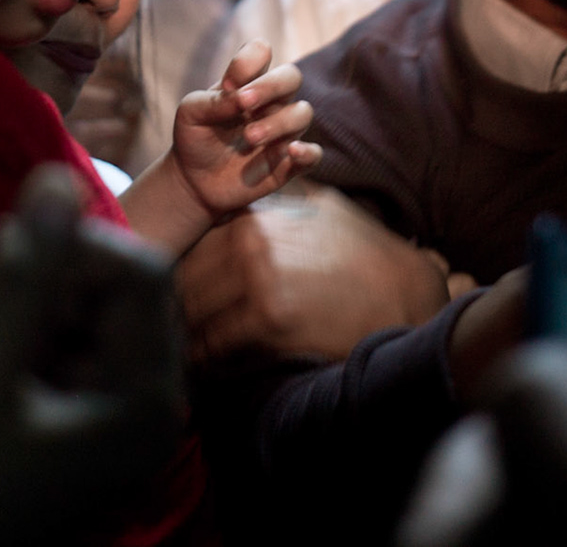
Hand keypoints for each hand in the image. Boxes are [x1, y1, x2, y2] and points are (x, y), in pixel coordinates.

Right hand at [0, 166, 185, 546]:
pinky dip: (18, 324)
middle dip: (49, 280)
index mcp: (145, 403)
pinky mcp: (74, 404)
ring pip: (83, 299)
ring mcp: (110, 407)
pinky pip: (61, 327)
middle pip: (118, 281)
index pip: (141, 272)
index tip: (8, 270)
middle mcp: (144, 404)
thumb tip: (58, 175)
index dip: (74, 251)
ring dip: (26, 302)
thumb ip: (22, 276)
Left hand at [169, 40, 320, 219]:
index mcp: (246, 82)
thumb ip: (212, 101)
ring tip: (249, 138)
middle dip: (269, 86)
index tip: (226, 86)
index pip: (261, 52)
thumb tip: (240, 99)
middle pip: (291, 76)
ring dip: (277, 123)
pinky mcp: (288, 163)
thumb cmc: (195, 137)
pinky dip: (307, 151)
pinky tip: (290, 152)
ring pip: (302, 113)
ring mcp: (282, 132)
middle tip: (243, 103)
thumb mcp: (191, 114)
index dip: (247, 62)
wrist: (194, 180)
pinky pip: (314, 153)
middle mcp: (271, 102)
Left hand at [177, 181, 455, 363]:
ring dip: (182, 334)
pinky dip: (204, 358)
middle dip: (174, 306)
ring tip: (176, 349)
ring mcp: (258, 282)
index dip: (178, 275)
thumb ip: (272, 200)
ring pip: (195, 314)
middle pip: (184, 281)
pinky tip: (200, 367)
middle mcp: (249, 244)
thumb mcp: (316, 205)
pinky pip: (217, 344)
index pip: (192, 249)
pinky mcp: (269, 322)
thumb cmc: (359, 251)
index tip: (171, 295)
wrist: (402, 291)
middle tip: (164, 327)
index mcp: (253, 217)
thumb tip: (234, 206)